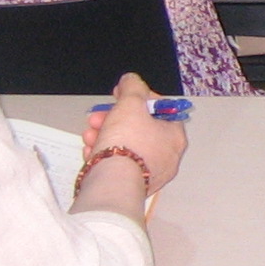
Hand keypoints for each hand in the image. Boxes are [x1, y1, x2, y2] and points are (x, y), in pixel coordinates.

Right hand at [76, 72, 188, 204]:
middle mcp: (167, 157)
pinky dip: (103, 155)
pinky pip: (118, 164)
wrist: (111, 183)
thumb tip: (131, 80)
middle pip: (139, 128)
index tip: (120, 95)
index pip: (159, 109)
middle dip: (113, 119)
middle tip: (96, 118)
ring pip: (126, 146)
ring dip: (104, 136)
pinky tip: (90, 152)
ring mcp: (150, 173)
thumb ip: (132, 87)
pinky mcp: (132, 185)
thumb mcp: (130, 103)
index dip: (137, 98)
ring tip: (89, 135)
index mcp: (175, 136)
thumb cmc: (126, 142)